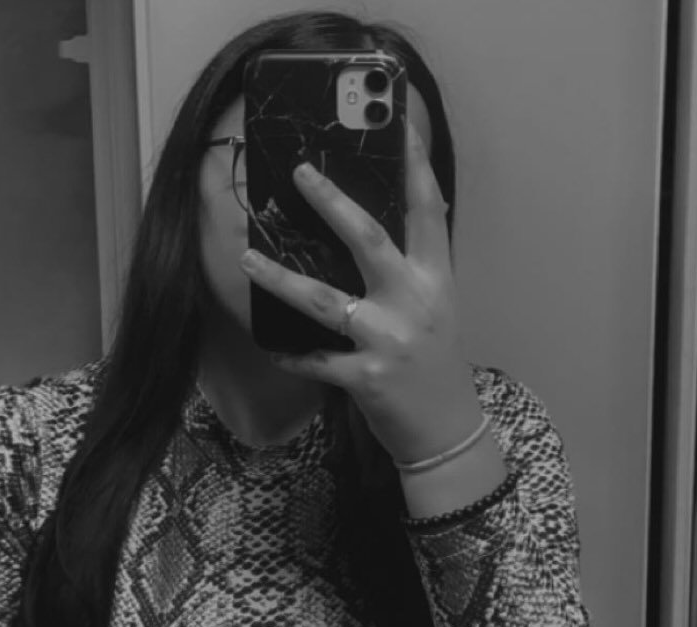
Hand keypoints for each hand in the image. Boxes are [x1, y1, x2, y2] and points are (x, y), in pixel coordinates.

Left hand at [238, 123, 483, 464]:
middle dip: (332, 202)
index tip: (401, 127)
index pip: (428, 212)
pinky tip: (271, 346)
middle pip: (368, 240)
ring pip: (324, 300)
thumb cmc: (437, 365)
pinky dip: (290, 355)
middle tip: (301, 173)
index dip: (415, 167)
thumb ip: (413, 271)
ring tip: (248, 258)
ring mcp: (388, 340)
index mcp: (435, 280)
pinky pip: (315, 360)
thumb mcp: (436, 309)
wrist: (449, 429)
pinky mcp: (365, 378)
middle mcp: (414, 302)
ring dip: (280, 278)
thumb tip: (379, 232)